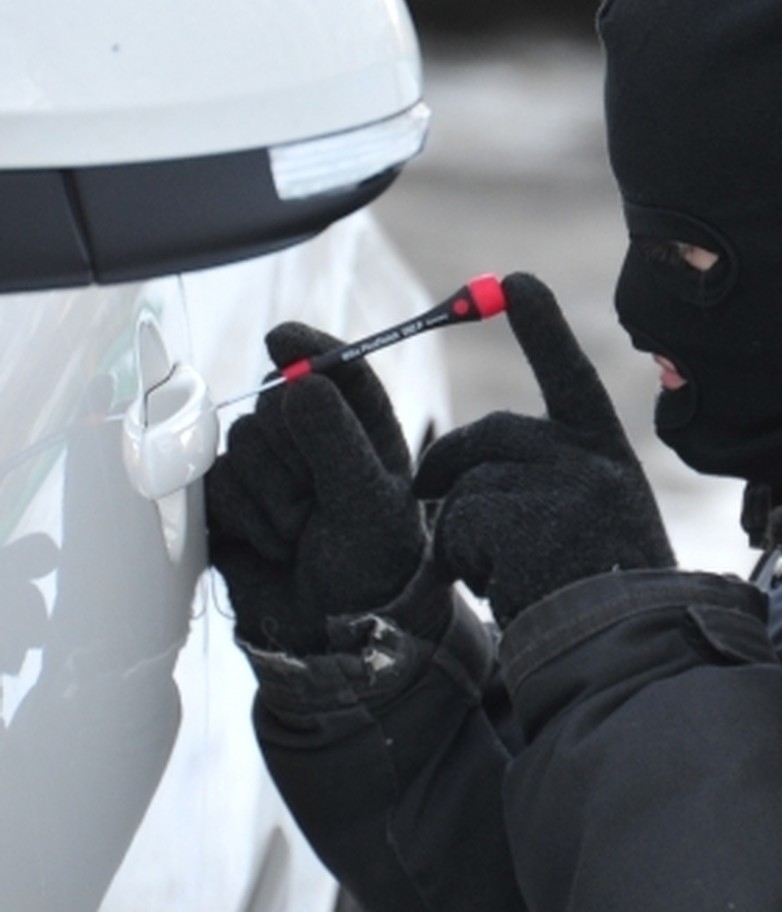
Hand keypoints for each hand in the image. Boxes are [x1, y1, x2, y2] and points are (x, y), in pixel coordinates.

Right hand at [205, 323, 428, 654]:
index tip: (279, 341)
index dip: (308, 347)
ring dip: (266, 497)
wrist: (331, 638)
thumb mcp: (368, 504)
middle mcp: (316, 439)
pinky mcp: (232, 499)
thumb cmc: (371, 570)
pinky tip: (268, 544)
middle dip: (289, 456)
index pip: (338, 368)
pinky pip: (212, 481)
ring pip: (241, 442)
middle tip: (315, 505)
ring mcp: (272, 468)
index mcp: (365, 429)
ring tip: (298, 535)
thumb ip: (336, 441)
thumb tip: (297, 382)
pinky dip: (236, 516)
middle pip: (276, 402)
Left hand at [415, 272, 673, 626]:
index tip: (516, 281)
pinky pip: (458, 526)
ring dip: (462, 531)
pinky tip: (504, 585)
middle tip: (424, 490)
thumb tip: (466, 464)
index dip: (543, 329)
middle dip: (447, 463)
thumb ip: (550, 475)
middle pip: (489, 434)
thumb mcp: (597, 514)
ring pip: (467, 487)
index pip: (570, 376)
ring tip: (505, 570)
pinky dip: (461, 560)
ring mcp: (560, 490)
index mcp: (605, 451)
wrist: (627, 649)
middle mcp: (587, 459)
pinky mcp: (526, 525)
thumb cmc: (603, 585)